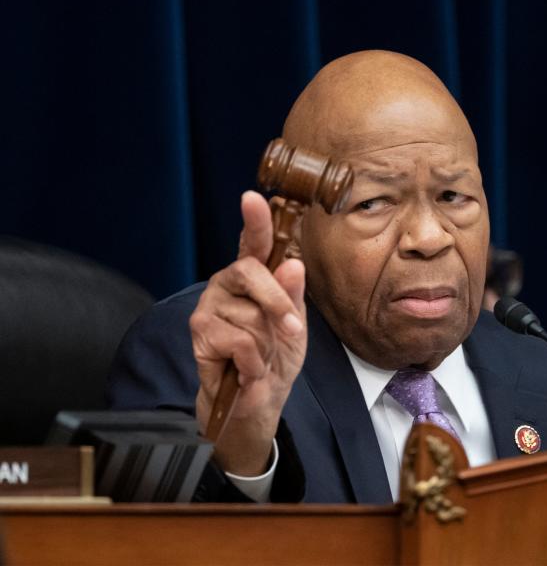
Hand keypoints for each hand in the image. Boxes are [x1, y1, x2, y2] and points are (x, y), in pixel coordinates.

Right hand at [191, 191, 306, 475]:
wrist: (257, 400)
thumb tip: (293, 264)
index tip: (254, 197)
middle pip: (251, 271)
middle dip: (277, 302)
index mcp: (254, 276)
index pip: (254, 242)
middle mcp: (227, 283)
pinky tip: (246, 368)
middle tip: (291, 330)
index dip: (254, 219)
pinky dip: (253, 360)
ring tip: (259, 355)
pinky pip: (240, 340)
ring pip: (250, 314)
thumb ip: (293, 296)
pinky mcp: (199, 331)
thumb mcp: (295, 326)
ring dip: (266, 343)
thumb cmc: (276, 357)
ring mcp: (210, 304)